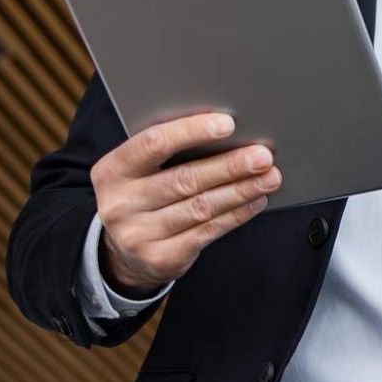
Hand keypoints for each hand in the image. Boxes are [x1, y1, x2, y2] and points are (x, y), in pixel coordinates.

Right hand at [92, 112, 279, 297]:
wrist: (124, 252)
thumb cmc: (143, 195)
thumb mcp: (140, 171)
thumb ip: (169, 153)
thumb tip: (228, 133)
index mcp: (112, 170)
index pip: (153, 143)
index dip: (192, 131)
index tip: (228, 123)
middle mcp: (119, 204)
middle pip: (184, 179)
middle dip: (229, 166)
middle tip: (263, 155)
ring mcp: (138, 235)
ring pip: (201, 207)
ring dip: (241, 190)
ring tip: (269, 177)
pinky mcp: (160, 258)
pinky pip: (208, 231)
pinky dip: (237, 214)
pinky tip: (256, 200)